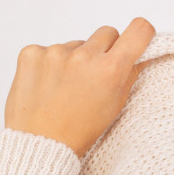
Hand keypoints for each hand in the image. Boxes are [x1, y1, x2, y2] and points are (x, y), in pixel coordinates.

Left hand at [4, 17, 155, 158]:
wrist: (40, 143)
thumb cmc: (79, 131)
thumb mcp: (115, 106)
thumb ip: (129, 76)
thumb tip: (139, 56)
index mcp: (110, 70)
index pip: (138, 30)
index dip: (141, 34)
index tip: (136, 40)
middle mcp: (84, 56)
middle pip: (106, 33)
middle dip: (105, 50)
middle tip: (95, 75)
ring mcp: (55, 52)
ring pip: (76, 43)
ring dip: (75, 59)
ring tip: (67, 87)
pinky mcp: (32, 53)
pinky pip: (49, 49)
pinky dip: (50, 63)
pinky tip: (48, 84)